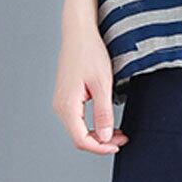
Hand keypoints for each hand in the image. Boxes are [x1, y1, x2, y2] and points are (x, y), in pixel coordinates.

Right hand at [51, 21, 128, 154]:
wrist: (79, 33)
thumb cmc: (89, 52)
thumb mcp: (102, 83)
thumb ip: (103, 112)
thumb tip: (105, 136)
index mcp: (67, 106)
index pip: (81, 140)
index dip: (100, 147)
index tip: (118, 145)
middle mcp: (60, 106)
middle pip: (78, 137)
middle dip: (101, 142)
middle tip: (122, 138)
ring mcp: (61, 101)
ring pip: (78, 128)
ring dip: (97, 133)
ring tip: (117, 131)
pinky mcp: (66, 96)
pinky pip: (77, 118)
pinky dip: (91, 123)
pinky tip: (105, 120)